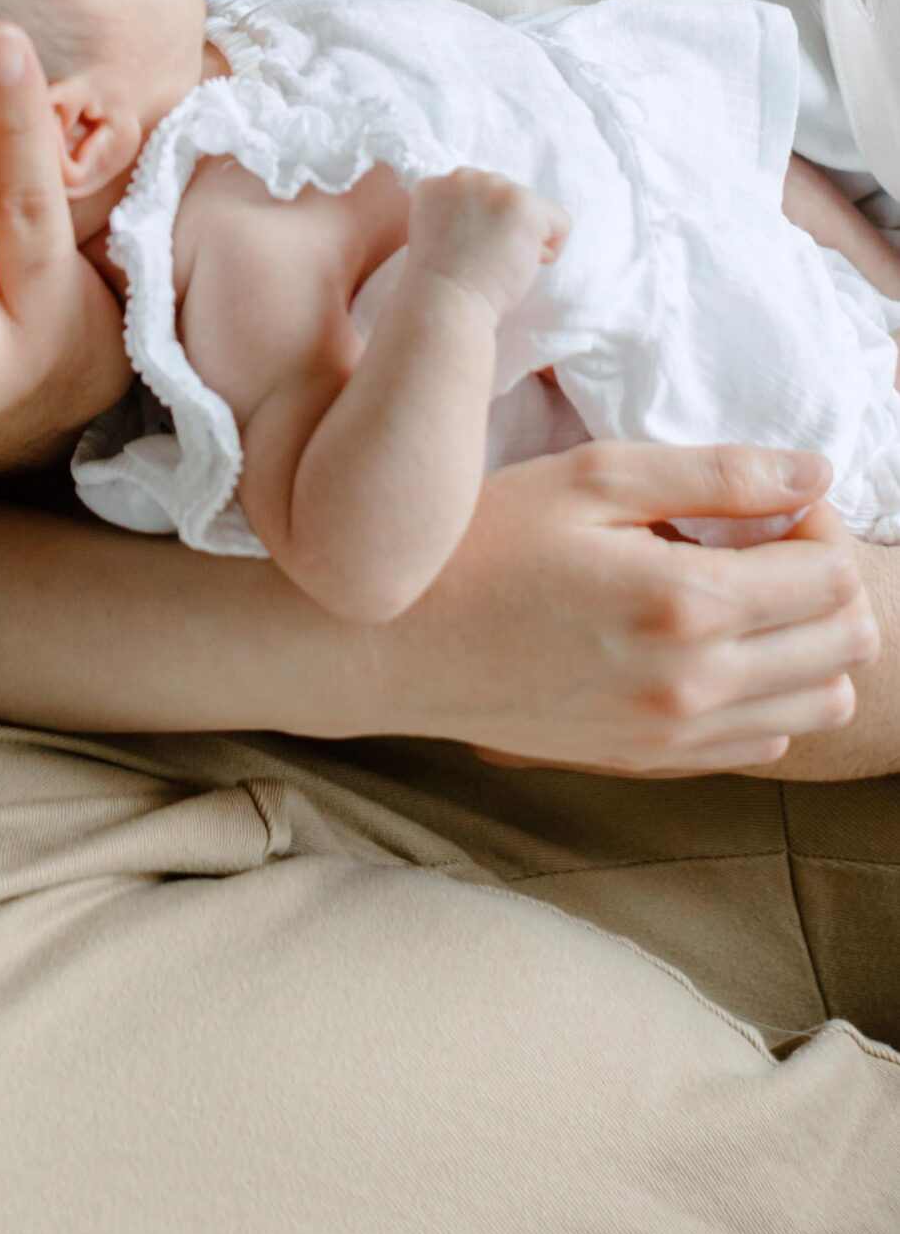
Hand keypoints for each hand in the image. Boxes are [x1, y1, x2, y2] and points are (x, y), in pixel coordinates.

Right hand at [351, 441, 877, 773]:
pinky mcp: (648, 763)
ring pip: (823, 704)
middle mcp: (697, 687)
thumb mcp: (588, 477)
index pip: (835, 575)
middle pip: (848, 645)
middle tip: (762, 539)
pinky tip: (704, 643)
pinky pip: (765, 742)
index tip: (770, 501)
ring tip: (741, 592)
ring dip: (808, 642)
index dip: (820, 522)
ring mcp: (674, 737)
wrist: (384, 644)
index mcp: (687, 604)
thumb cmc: (473, 543)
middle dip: (827, 578)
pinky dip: (767, 692)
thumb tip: (814, 470)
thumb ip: (714, 473)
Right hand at [407, 168, 568, 321]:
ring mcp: (495, 187)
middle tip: (482, 260)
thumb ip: (457, 214)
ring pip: (533, 211)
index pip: (479, 197)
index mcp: (436, 185)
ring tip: (497, 263)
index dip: (479, 231)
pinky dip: (548, 252)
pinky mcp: (525, 203)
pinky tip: (519, 265)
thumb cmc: (442, 285)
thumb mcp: (437, 235)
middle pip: (508, 199)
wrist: (445, 303)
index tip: (464, 254)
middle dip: (503, 230)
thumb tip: (496, 218)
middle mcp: (463, 177)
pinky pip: (560, 224)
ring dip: (523, 240)